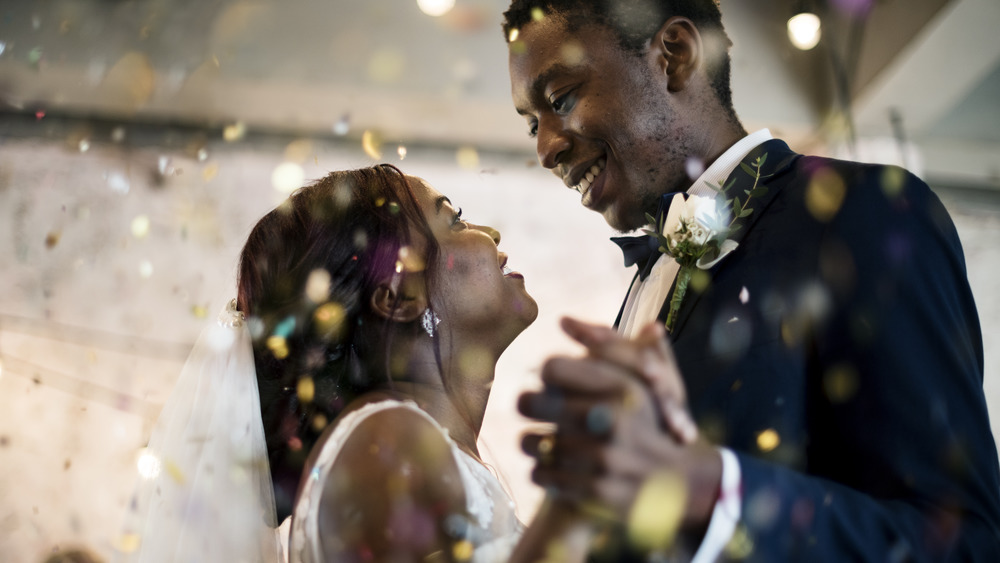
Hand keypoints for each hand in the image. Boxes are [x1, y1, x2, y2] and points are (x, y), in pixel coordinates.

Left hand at [519, 317, 720, 532]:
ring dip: (529, 441)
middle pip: (531, 402)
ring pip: (531, 442)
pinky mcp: (594, 492)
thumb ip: (608, 343)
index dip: (548, 372)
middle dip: (527, 403)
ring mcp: (602, 460)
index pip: (552, 367)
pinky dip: (540, 471)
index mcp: (621, 387)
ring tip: (534, 440)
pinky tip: (547, 467)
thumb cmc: (650, 420)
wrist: (679, 483)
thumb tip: (565, 320)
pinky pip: (542, 475)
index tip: (550, 380)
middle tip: (527, 406)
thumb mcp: (642, 376)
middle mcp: (611, 422)